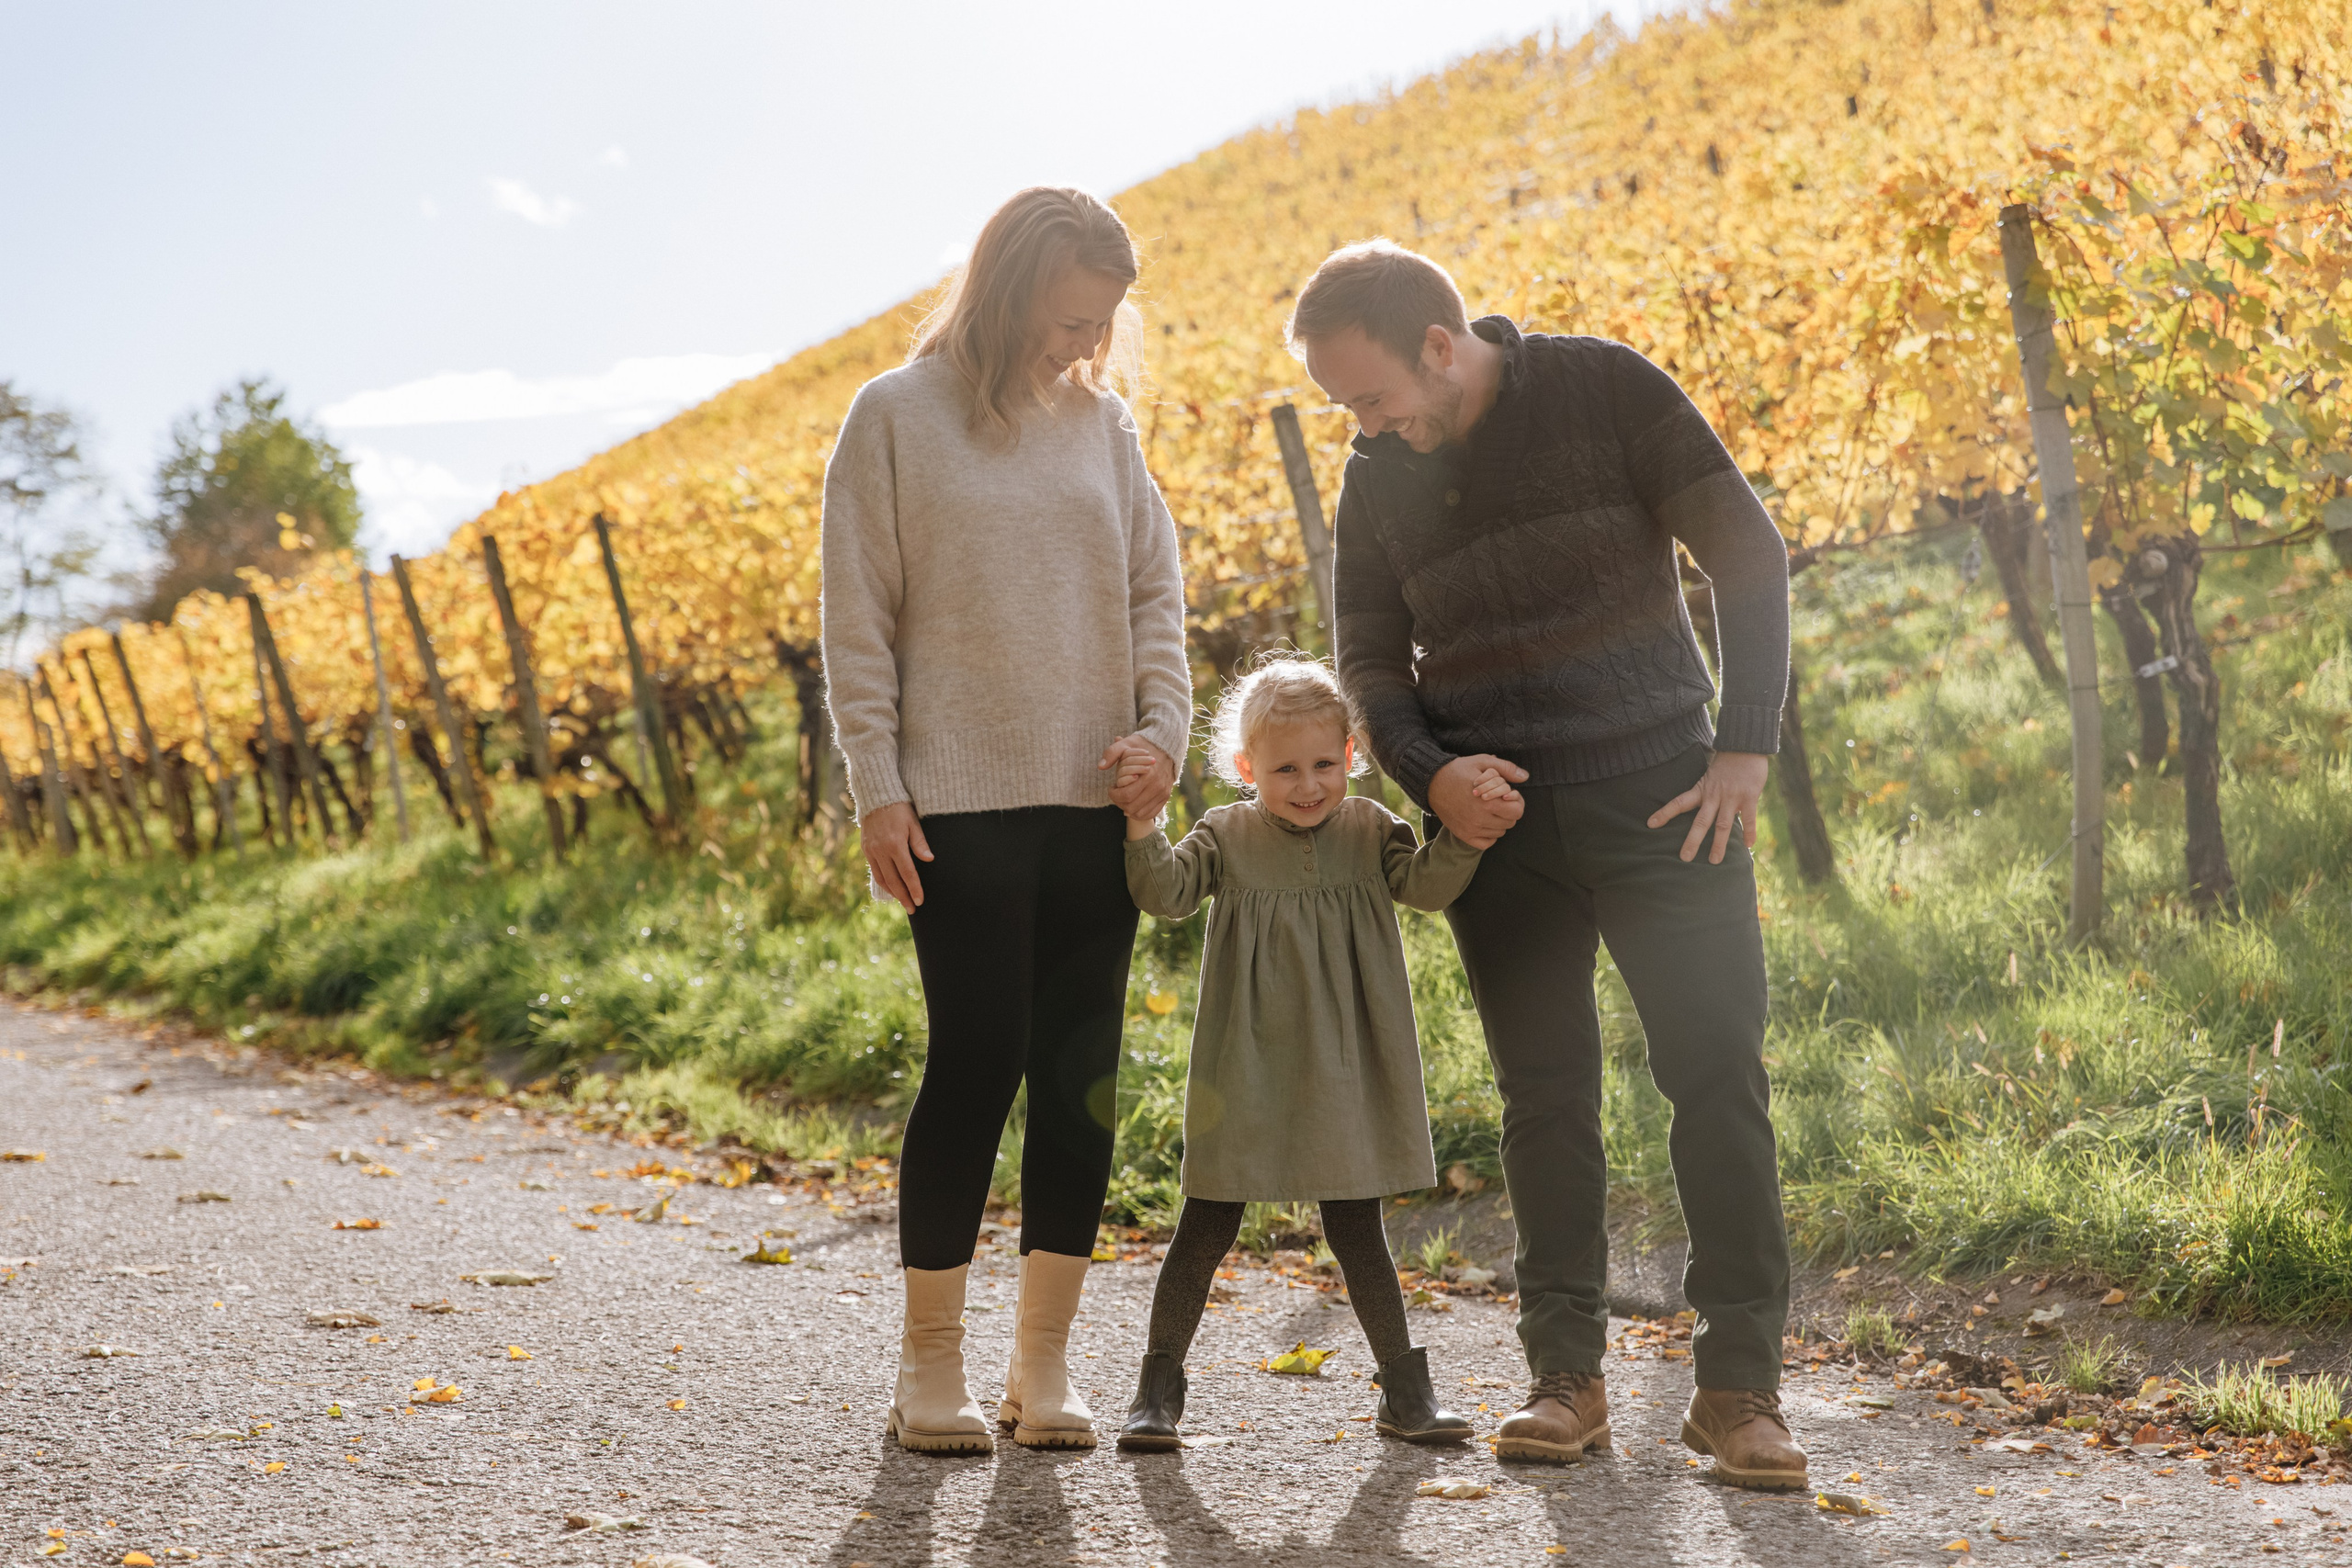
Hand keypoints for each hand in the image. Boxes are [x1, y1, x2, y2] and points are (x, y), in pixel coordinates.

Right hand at [860, 801, 932, 907]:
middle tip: (913, 909)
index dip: (914, 888)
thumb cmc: (900, 808)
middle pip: (894, 880)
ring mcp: (871, 851)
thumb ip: (920, 842)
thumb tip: (929, 859)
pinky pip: (875, 871)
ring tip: (903, 902)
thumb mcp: (913, 822)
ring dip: (893, 893)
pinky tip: (891, 888)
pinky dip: (883, 882)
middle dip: (904, 897)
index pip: (907, 873)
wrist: (876, 797)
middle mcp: (881, 850)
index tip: (920, 901)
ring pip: (882, 878)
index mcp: (895, 844)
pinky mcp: (866, 849)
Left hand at [1100, 734, 1175, 820]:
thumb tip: (1100, 766)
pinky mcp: (1165, 797)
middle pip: (1131, 807)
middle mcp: (1157, 786)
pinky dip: (1139, 814)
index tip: (1111, 787)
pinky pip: (1151, 814)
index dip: (1114, 795)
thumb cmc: (1144, 745)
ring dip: (1128, 809)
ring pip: (1140, 814)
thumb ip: (1112, 753)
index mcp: (1148, 775)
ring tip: (1124, 798)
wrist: (1167, 747)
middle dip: (1119, 802)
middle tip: (1116, 793)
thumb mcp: (1126, 744)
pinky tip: (1132, 804)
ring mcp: (1163, 793)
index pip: (1126, 795)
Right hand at [1428, 754, 1527, 848]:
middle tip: (1499, 801)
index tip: (1508, 795)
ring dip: (1499, 821)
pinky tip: (1484, 822)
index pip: (1517, 811)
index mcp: (1488, 802)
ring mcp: (1471, 829)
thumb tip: (1524, 776)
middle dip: (1509, 810)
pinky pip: (1487, 843)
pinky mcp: (1463, 835)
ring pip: (1500, 832)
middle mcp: (1480, 819)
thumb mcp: (1482, 762)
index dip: (1517, 802)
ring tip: (1490, 809)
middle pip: (1510, 822)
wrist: (1431, 782)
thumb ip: (1506, 768)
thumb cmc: (1458, 771)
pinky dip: (1489, 835)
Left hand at [1647, 750, 1769, 864]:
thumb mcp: (1709, 775)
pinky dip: (1749, 832)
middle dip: (1692, 841)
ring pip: (1723, 825)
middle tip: (1684, 858)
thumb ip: (1706, 791)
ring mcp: (1732, 797)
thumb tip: (1698, 806)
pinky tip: (1748, 846)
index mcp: (1702, 789)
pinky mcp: (1749, 796)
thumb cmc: (1727, 762)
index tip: (1650, 824)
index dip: (1665, 813)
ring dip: (1719, 844)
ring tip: (1714, 861)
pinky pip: (1748, 818)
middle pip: (1700, 821)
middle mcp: (1714, 795)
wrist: (1745, 745)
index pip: (1679, 802)